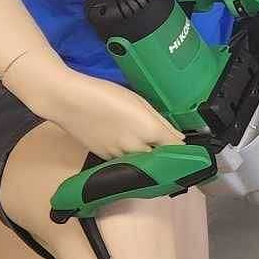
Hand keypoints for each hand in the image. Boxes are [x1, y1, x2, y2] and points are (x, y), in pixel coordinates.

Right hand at [30, 66, 183, 159]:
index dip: (184, 152)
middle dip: (166, 157)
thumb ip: (161, 122)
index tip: (191, 153)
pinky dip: (131, 158)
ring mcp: (119, 157)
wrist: (68, 100)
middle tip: (170, 151)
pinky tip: (129, 148)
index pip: (175, 150)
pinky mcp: (105, 159)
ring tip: (150, 150)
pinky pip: (125, 162)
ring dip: (148, 159)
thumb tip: (179, 139)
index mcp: (149, 132)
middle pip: (159, 161)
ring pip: (142, 164)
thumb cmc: (105, 94)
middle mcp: (136, 149)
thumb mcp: (139, 101)